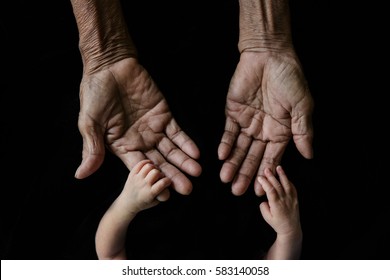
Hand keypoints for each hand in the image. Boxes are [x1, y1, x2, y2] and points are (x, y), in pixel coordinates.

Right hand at [74, 58, 201, 194]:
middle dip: (173, 176)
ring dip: (184, 161)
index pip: (140, 169)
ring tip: (196, 173)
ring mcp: (153, 129)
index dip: (152, 182)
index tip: (165, 197)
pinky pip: (177, 132)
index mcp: (122, 146)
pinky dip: (186, 142)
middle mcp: (139, 141)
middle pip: (159, 163)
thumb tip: (80, 175)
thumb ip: (92, 148)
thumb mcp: (90, 123)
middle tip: (188, 189)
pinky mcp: (164, 115)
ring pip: (171, 150)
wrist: (110, 65)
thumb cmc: (95, 93)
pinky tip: (196, 153)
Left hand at [120, 159, 171, 212]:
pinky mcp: (132, 174)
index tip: (168, 181)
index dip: (167, 181)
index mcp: (150, 193)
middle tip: (159, 176)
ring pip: (148, 166)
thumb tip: (170, 184)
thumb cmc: (143, 203)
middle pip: (155, 172)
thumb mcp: (155, 202)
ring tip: (154, 171)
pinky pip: (140, 164)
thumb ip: (162, 193)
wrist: (127, 203)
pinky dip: (146, 162)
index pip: (162, 183)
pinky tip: (149, 165)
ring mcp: (137, 178)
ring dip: (153, 167)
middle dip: (160, 173)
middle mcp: (143, 185)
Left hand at [218, 50, 313, 195]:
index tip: (259, 190)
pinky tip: (221, 156)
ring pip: (239, 148)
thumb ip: (302, 131)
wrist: (269, 54)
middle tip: (236, 191)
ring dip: (232, 163)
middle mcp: (263, 130)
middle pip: (253, 157)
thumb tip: (309, 155)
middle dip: (245, 174)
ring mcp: (247, 122)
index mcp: (281, 131)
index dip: (265, 173)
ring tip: (226, 179)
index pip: (272, 157)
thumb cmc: (289, 78)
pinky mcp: (233, 112)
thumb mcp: (301, 105)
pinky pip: (228, 132)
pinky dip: (225, 144)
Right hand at [258, 166, 300, 237]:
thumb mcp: (267, 218)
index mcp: (276, 205)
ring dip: (282, 175)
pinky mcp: (295, 199)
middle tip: (266, 169)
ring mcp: (291, 199)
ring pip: (287, 184)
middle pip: (277, 185)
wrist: (291, 229)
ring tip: (278, 167)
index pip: (270, 191)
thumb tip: (263, 199)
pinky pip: (293, 188)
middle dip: (271, 176)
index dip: (265, 183)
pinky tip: (284, 176)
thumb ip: (263, 207)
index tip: (260, 177)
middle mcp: (285, 200)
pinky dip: (288, 181)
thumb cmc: (277, 224)